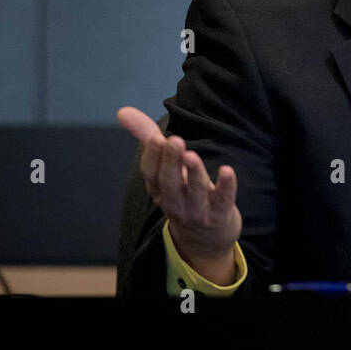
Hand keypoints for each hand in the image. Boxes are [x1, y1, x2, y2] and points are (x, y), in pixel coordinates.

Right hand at [117, 106, 242, 281]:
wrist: (205, 238)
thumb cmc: (183, 193)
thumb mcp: (164, 169)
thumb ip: (147, 138)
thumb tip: (123, 111)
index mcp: (159, 189)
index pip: (150, 174)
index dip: (153, 157)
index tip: (156, 138)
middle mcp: (175, 202)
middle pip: (169, 183)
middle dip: (170, 162)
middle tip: (174, 140)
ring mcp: (197, 211)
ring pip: (194, 193)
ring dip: (193, 173)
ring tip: (192, 154)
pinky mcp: (220, 215)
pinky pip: (223, 201)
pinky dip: (226, 186)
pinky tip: (228, 170)